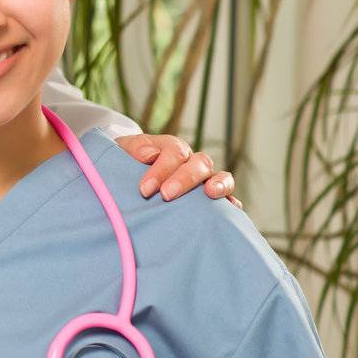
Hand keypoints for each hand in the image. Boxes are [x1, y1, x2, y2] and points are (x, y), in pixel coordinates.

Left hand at [115, 134, 242, 208]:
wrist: (131, 168)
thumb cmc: (129, 161)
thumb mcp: (125, 150)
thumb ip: (135, 149)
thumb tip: (149, 155)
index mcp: (172, 147)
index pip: (174, 152)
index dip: (161, 169)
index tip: (145, 189)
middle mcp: (192, 161)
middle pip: (199, 163)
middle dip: (184, 179)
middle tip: (165, 195)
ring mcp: (206, 178)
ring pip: (222, 176)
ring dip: (219, 184)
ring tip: (211, 194)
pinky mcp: (212, 197)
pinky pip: (229, 198)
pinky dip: (231, 203)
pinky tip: (231, 210)